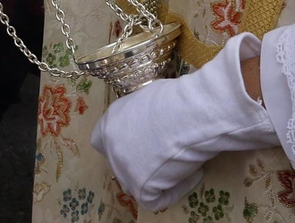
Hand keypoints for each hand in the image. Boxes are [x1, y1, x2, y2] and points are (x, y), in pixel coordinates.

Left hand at [89, 32, 275, 211]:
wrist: (191, 112)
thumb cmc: (176, 97)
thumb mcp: (150, 96)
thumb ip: (143, 109)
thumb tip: (159, 106)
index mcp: (108, 123)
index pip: (102, 140)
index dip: (123, 142)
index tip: (144, 141)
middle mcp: (110, 148)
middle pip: (120, 163)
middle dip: (139, 160)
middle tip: (164, 153)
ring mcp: (123, 170)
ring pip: (137, 181)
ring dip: (158, 174)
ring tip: (181, 158)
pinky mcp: (141, 188)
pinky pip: (158, 198)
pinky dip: (177, 188)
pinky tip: (192, 170)